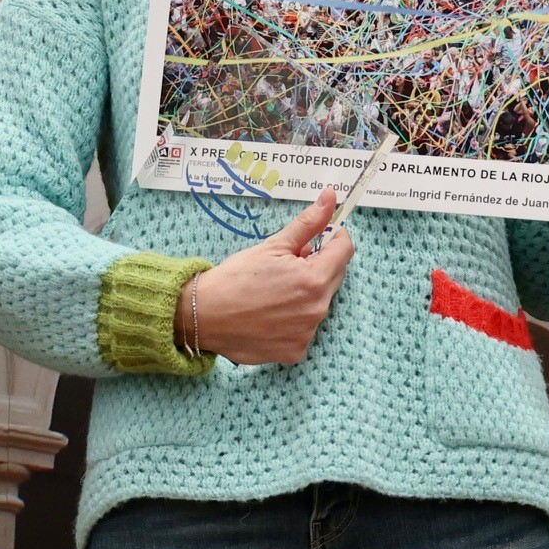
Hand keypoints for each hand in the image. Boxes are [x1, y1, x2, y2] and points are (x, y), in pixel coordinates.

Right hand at [187, 192, 355, 364]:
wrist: (204, 316)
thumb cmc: (236, 278)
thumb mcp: (273, 246)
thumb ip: (307, 223)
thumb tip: (330, 197)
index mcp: (313, 280)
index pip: (344, 251)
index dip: (335, 237)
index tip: (324, 234)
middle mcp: (316, 310)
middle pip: (334, 277)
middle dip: (318, 264)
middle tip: (290, 261)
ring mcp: (307, 334)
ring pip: (319, 302)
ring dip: (307, 292)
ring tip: (275, 289)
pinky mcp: (295, 351)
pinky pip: (305, 327)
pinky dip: (295, 318)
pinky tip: (271, 313)